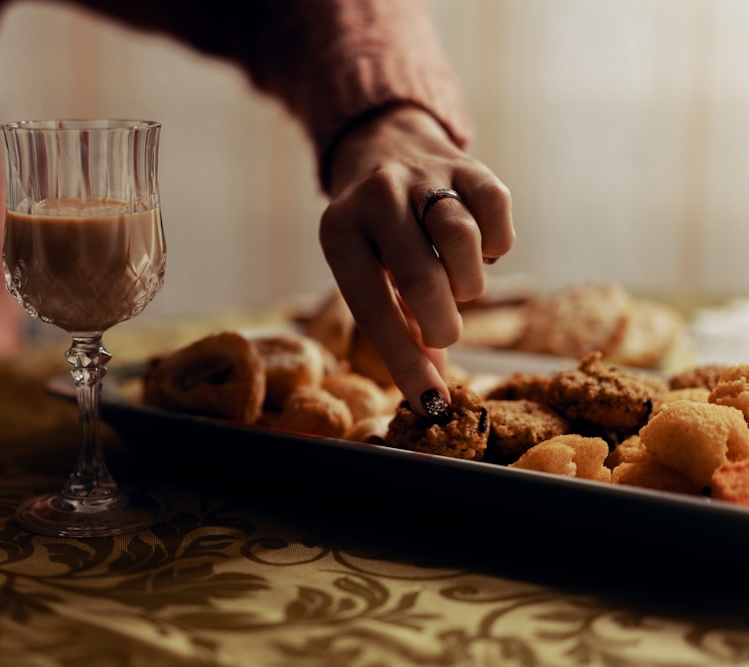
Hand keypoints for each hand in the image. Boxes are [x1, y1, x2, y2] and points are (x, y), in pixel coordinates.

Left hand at [319, 105, 513, 414]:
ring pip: (462, 243)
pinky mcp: (467, 164)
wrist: (384, 146)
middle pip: (422, 279)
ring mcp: (423, 177)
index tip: (432, 405)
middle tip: (443, 331)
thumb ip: (398, 330)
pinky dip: (496, 245)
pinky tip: (479, 249)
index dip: (405, 364)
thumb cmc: (375, 235)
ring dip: (468, 283)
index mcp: (339, 233)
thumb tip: (432, 396)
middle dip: (442, 324)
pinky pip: (496, 214)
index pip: (373, 310)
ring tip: (457, 285)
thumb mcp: (366, 273)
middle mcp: (377, 199)